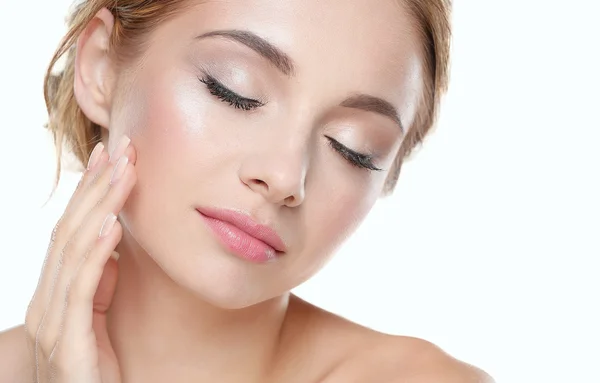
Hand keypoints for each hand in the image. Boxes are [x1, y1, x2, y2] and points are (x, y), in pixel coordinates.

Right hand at [24, 136, 136, 381]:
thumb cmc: (95, 367)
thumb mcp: (99, 316)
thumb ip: (101, 282)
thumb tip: (113, 241)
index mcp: (54, 292)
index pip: (70, 230)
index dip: (88, 192)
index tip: (108, 157)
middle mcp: (46, 301)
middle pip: (69, 230)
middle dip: (95, 186)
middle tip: (118, 148)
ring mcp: (52, 320)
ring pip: (74, 250)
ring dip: (99, 207)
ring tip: (123, 173)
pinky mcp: (68, 340)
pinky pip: (81, 288)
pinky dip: (96, 253)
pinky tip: (111, 226)